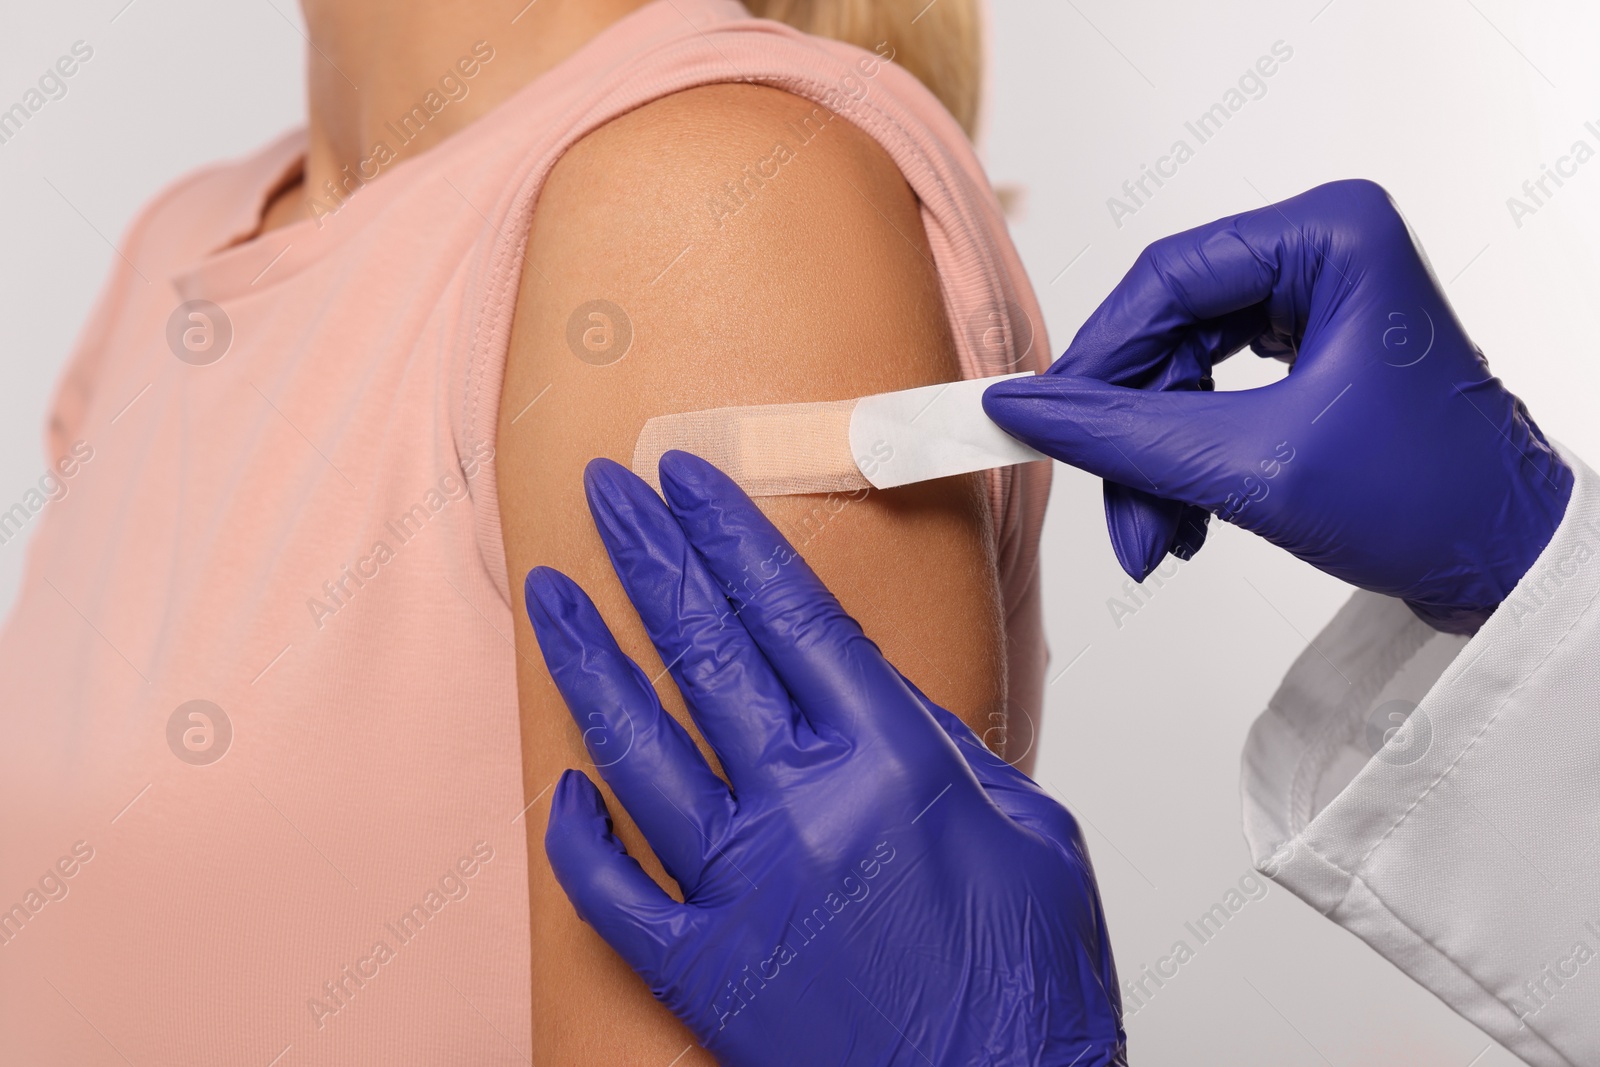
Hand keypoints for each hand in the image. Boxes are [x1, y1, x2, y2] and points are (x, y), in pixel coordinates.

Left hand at [525, 451, 1125, 1066]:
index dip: (730, 532)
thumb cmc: (1027, 982)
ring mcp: (742, 890)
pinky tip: (565, 785)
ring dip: (588, 659)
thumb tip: (868, 688)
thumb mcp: (1028, 829)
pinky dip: (578, 837)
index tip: (686, 476)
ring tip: (548, 592)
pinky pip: (610, 891)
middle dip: (648, 557)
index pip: (789, 611)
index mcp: (891, 761)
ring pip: (637, 748)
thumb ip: (940, 745)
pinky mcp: (703, 970)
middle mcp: (805, 810)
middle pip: (705, 652)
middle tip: (606, 492)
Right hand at [984, 179, 1572, 633]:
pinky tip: (1186, 523)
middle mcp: (1324, 254)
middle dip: (1133, 434)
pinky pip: (1212, 399)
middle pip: (1169, 332)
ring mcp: (1318, 304)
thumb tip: (1024, 410)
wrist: (1512, 567)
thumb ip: (1124, 436)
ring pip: (1182, 374)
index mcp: (1332, 236)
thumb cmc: (1432, 501)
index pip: (1168, 279)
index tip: (1042, 419)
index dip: (1096, 358)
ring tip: (1156, 541)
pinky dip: (1187, 464)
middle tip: (1113, 508)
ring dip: (1155, 463)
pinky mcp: (1311, 357)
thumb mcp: (1252, 466)